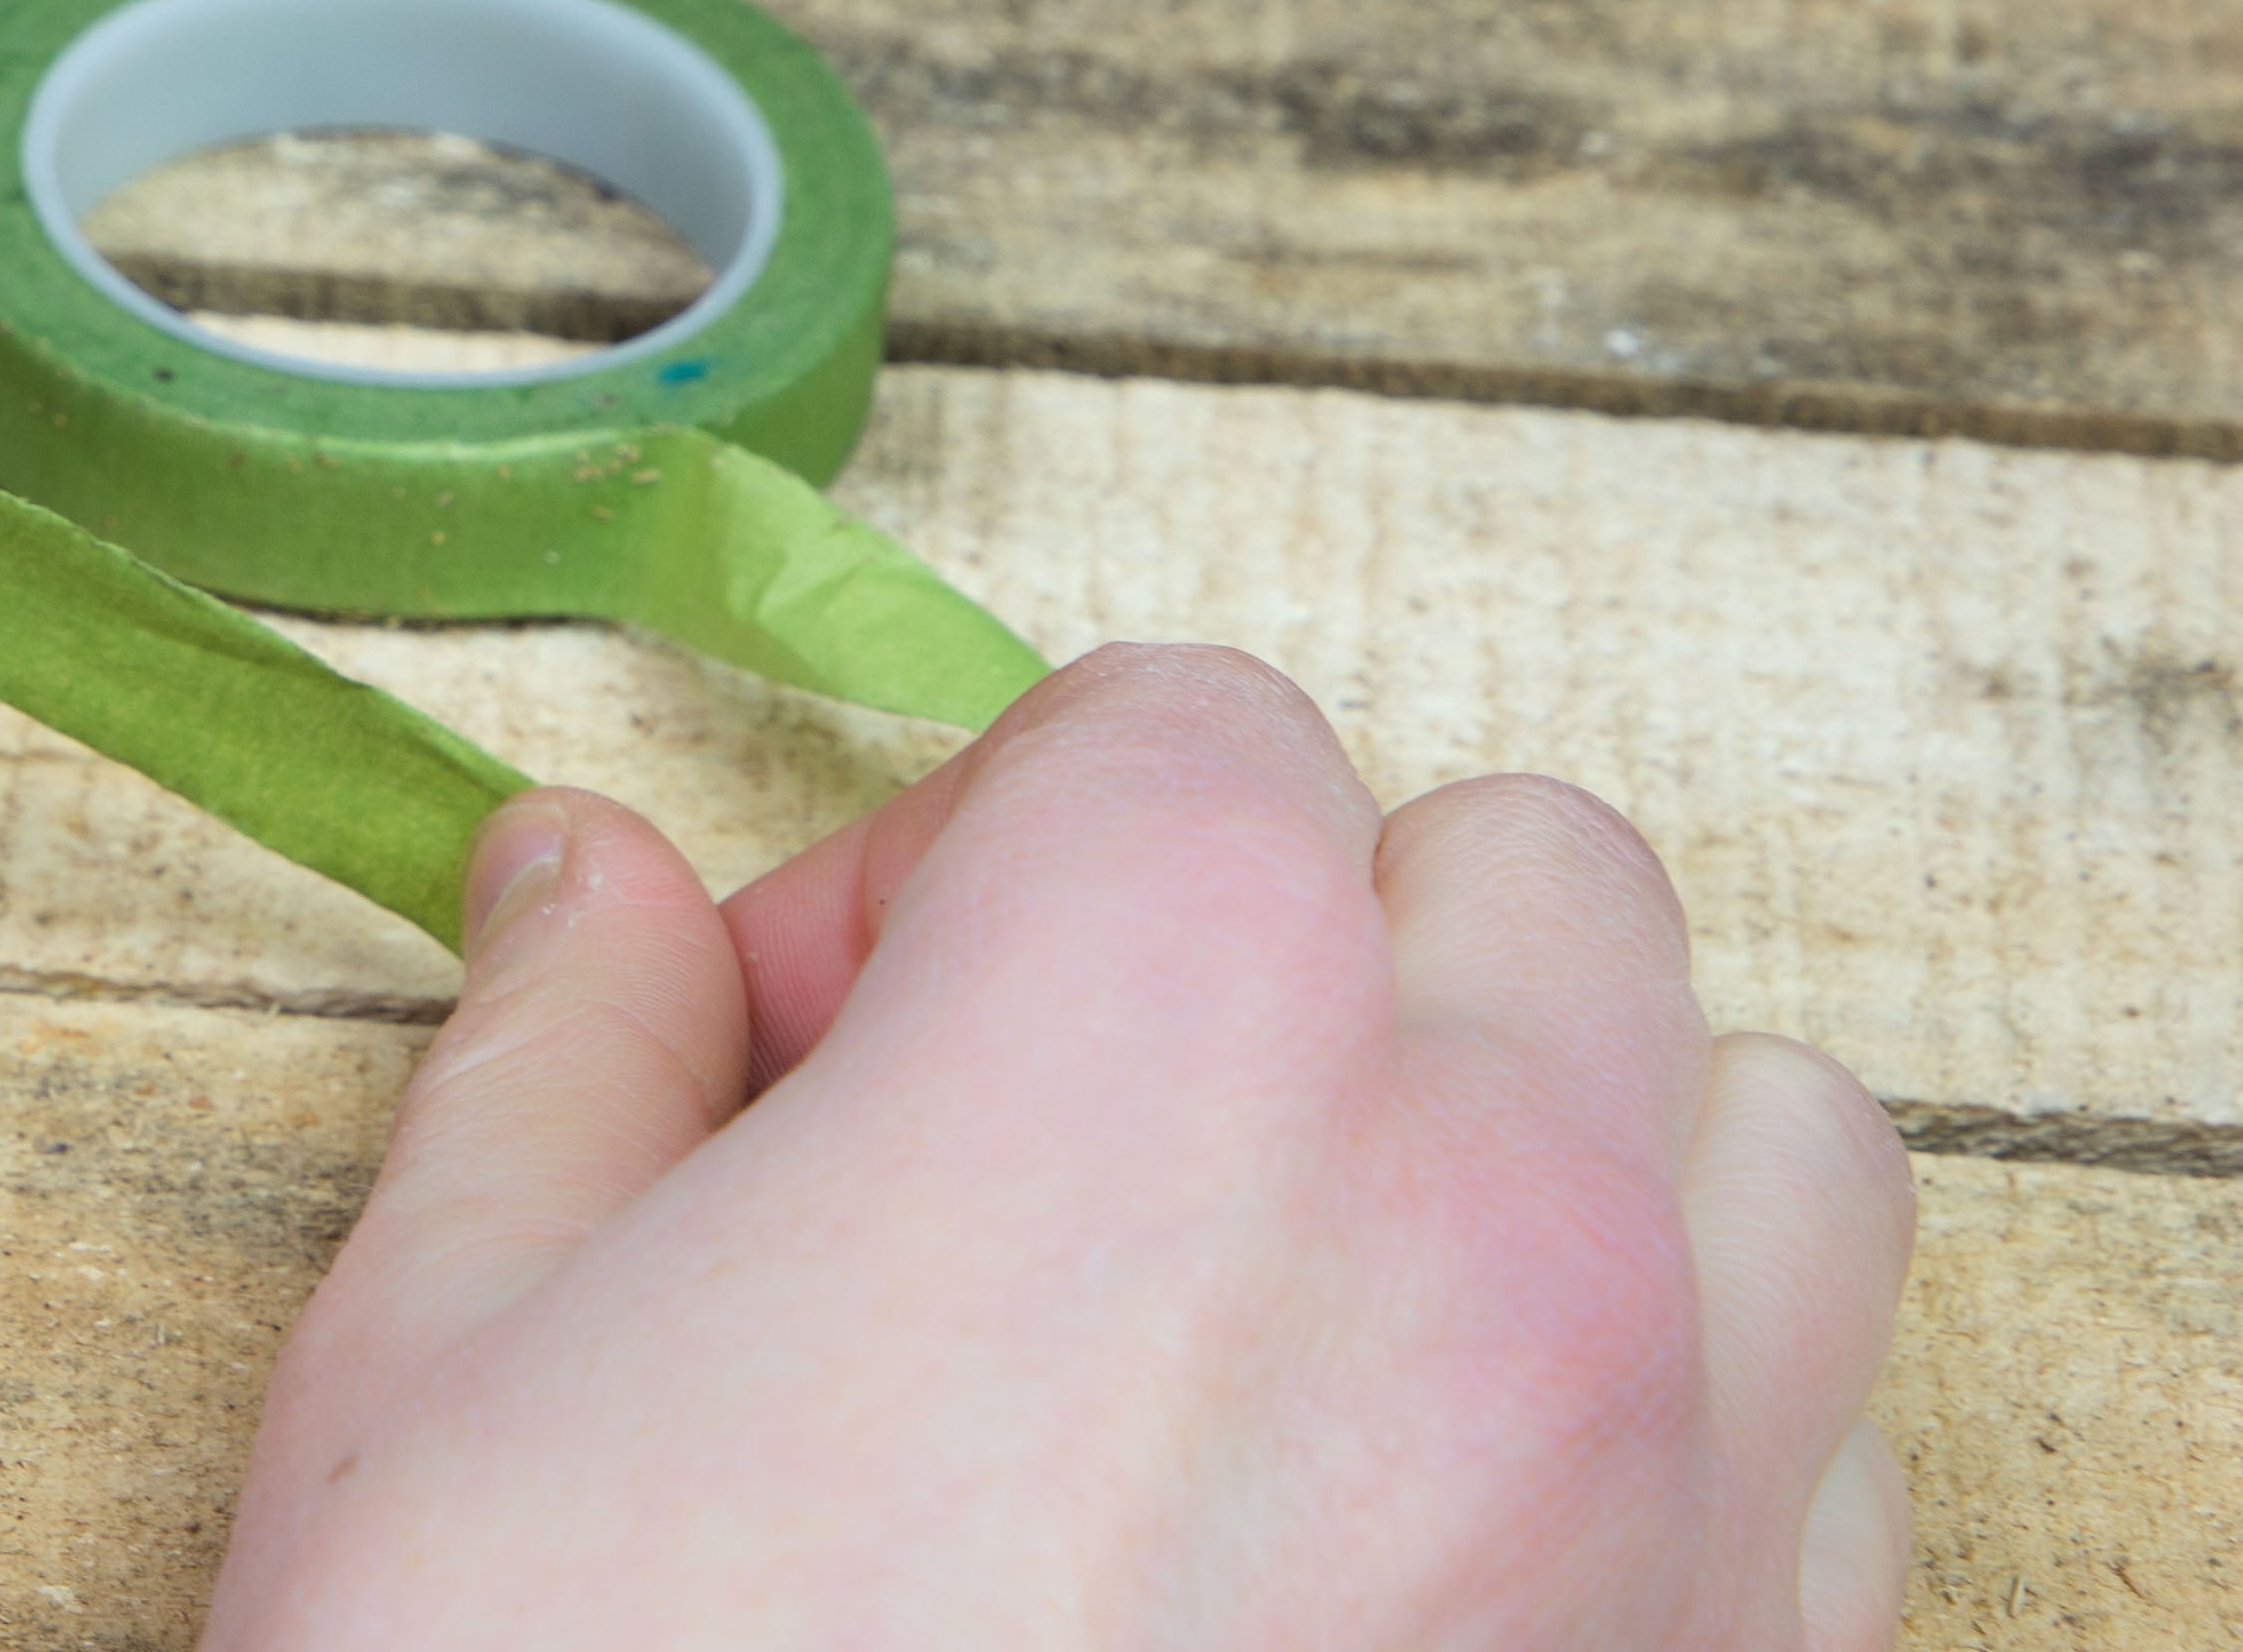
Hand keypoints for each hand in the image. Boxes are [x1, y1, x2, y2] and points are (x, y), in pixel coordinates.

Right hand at [210, 645, 1914, 1649]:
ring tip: (1284, 1323)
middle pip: (1509, 884)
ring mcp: (1668, 1492)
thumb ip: (561, 1055)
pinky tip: (1409, 1540)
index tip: (801, 1057)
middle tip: (1023, 1164)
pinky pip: (1825, 1464)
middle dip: (1282, 953)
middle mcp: (1493, 1209)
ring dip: (1555, 1155)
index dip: (944, 868)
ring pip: (1757, 1143)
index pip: (1168, 731)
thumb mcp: (447, 1358)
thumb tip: (589, 885)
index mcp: (1172, 1013)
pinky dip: (1677, 1430)